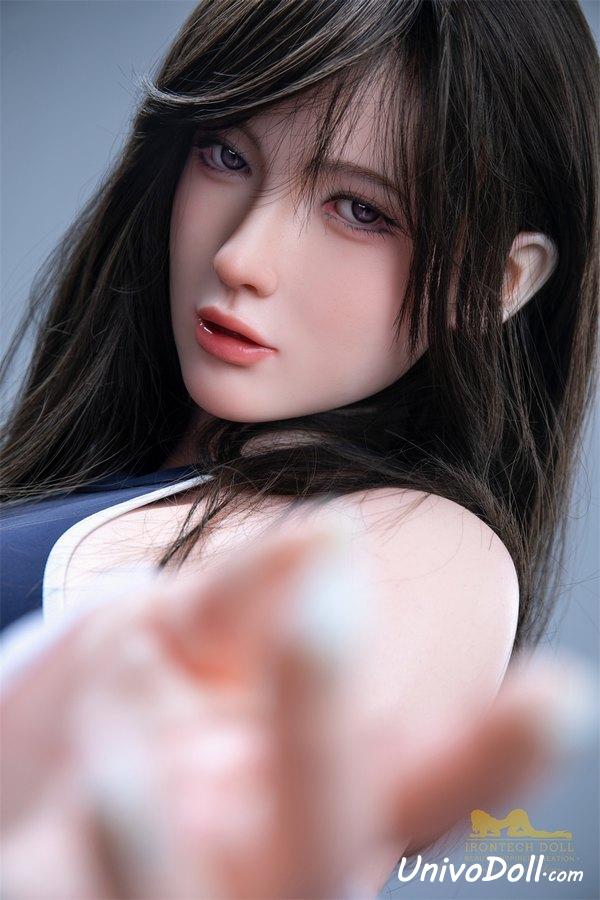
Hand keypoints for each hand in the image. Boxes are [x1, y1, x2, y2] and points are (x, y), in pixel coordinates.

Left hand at [1, 514, 592, 898]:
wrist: (14, 782)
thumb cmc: (110, 710)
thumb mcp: (170, 630)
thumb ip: (247, 588)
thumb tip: (334, 529)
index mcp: (309, 781)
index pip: (425, 778)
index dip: (496, 751)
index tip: (555, 694)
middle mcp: (275, 857)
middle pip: (339, 824)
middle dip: (327, 716)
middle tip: (324, 609)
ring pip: (245, 891)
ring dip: (185, 817)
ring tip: (120, 729)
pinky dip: (110, 851)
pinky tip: (93, 778)